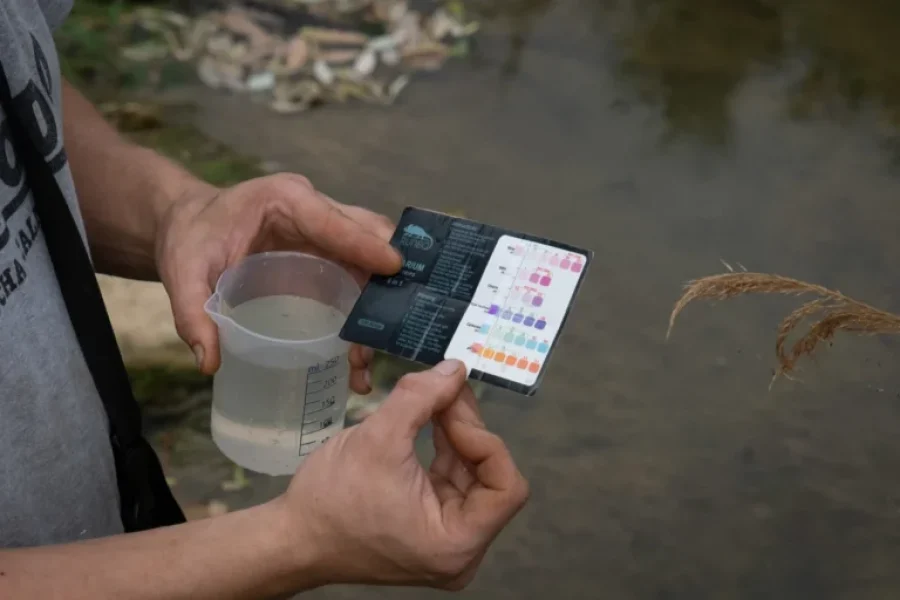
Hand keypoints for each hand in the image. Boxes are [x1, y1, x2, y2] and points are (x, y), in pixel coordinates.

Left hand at [155, 173, 401, 391]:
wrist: (188, 225)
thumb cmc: (189, 238)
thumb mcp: (182, 272)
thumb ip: (193, 313)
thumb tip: (210, 362)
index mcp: (284, 200)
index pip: (333, 220)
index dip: (364, 243)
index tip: (394, 266)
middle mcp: (313, 210)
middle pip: (366, 234)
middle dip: (386, 274)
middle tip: (397, 318)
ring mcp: (325, 232)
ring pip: (369, 258)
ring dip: (380, 299)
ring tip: (372, 353)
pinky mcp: (327, 254)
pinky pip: (358, 275)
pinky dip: (367, 308)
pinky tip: (362, 350)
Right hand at [279, 359, 528, 589]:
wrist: (292, 537)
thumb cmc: (333, 497)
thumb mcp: (379, 438)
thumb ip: (422, 397)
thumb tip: (455, 367)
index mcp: (458, 542)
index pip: (507, 486)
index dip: (484, 440)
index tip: (450, 409)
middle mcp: (462, 550)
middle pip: (490, 478)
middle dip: (467, 429)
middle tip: (445, 390)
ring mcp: (446, 541)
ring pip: (472, 476)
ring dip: (455, 435)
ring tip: (434, 400)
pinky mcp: (430, 530)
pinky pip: (451, 484)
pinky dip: (443, 450)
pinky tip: (428, 421)